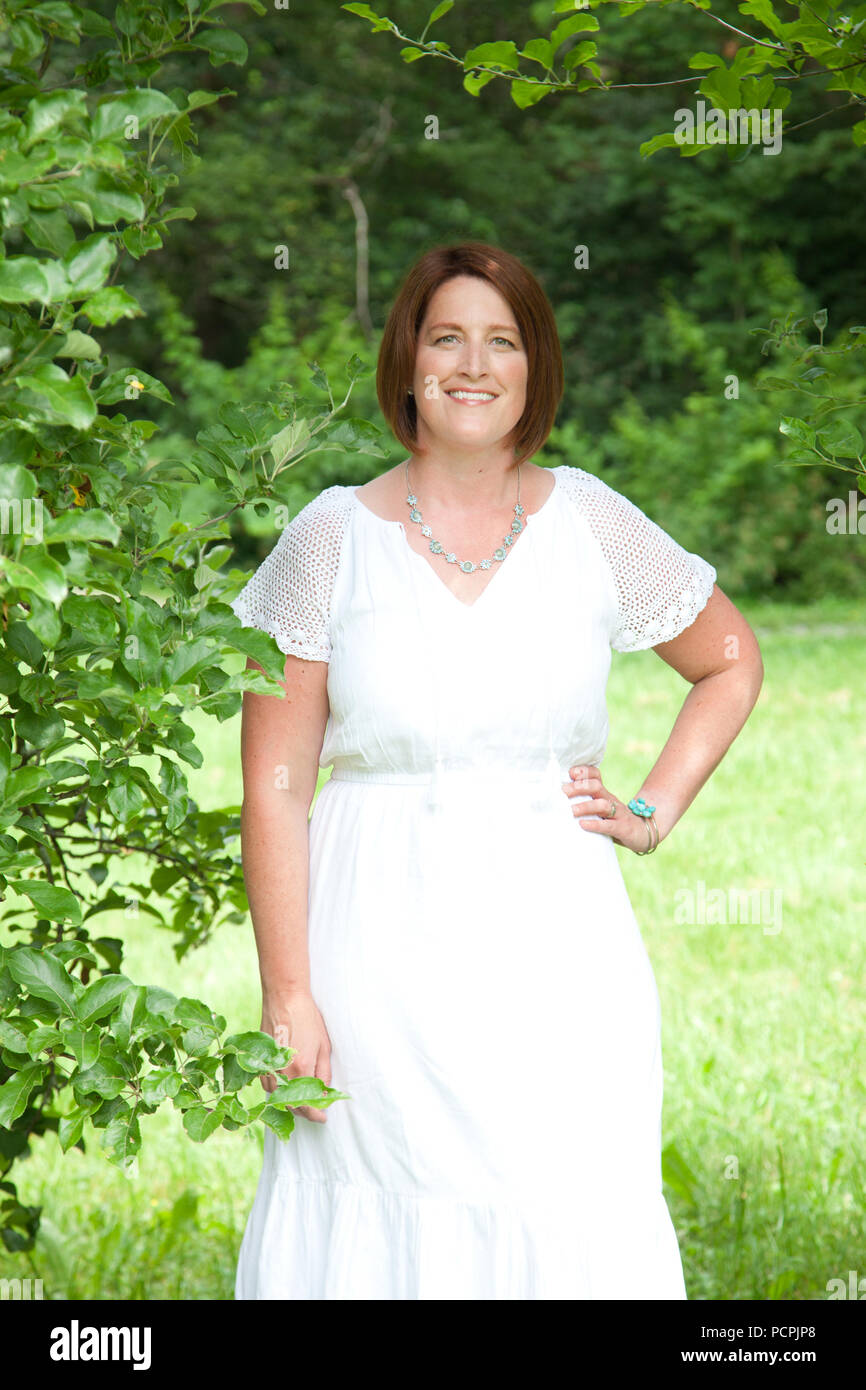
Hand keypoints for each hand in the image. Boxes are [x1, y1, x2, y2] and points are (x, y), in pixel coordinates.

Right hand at [260, 990, 332, 1123]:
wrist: (284, 998)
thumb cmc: (308, 1019)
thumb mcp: (324, 1046)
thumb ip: (324, 1073)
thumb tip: (324, 1094)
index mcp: (301, 1069)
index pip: (307, 1106)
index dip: (316, 1116)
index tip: (323, 1118)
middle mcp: (282, 1073)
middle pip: (291, 1106)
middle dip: (304, 1111)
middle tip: (315, 1109)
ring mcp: (268, 1068)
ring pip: (277, 1098)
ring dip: (289, 1103)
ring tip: (302, 1098)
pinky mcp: (259, 1062)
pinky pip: (267, 1086)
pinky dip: (277, 1091)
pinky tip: (287, 1085)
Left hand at [560, 764, 655, 854]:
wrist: (643, 832)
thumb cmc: (614, 820)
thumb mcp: (600, 808)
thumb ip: (584, 802)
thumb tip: (556, 801)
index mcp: (603, 793)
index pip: (595, 775)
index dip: (584, 771)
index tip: (570, 773)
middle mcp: (610, 799)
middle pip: (596, 786)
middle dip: (579, 787)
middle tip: (563, 792)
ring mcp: (618, 813)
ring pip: (602, 805)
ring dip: (586, 806)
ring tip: (572, 810)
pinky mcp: (623, 828)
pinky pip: (609, 825)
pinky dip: (596, 825)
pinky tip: (583, 825)